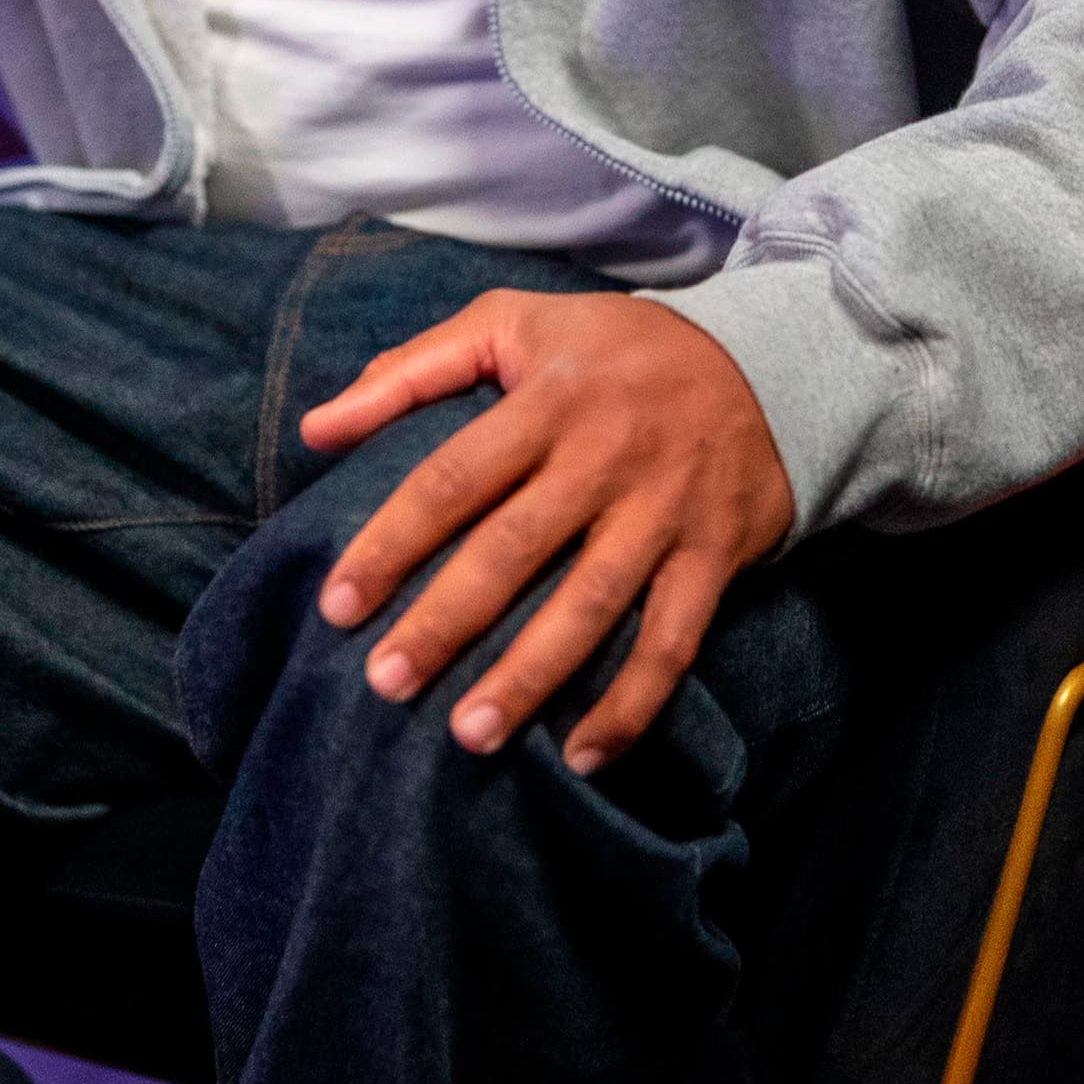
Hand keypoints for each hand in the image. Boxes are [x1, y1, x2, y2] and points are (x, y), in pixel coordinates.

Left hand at [300, 293, 795, 773]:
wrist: (767, 364)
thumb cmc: (612, 349)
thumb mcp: (513, 326)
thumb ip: (411, 370)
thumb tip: (316, 428)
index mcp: (547, 400)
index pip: (453, 478)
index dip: (392, 542)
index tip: (336, 605)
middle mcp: (605, 457)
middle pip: (513, 549)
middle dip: (446, 622)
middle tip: (385, 684)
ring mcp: (663, 511)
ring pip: (591, 605)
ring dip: (530, 676)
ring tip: (469, 736)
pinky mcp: (714, 555)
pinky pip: (673, 641)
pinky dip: (633, 703)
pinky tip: (583, 757)